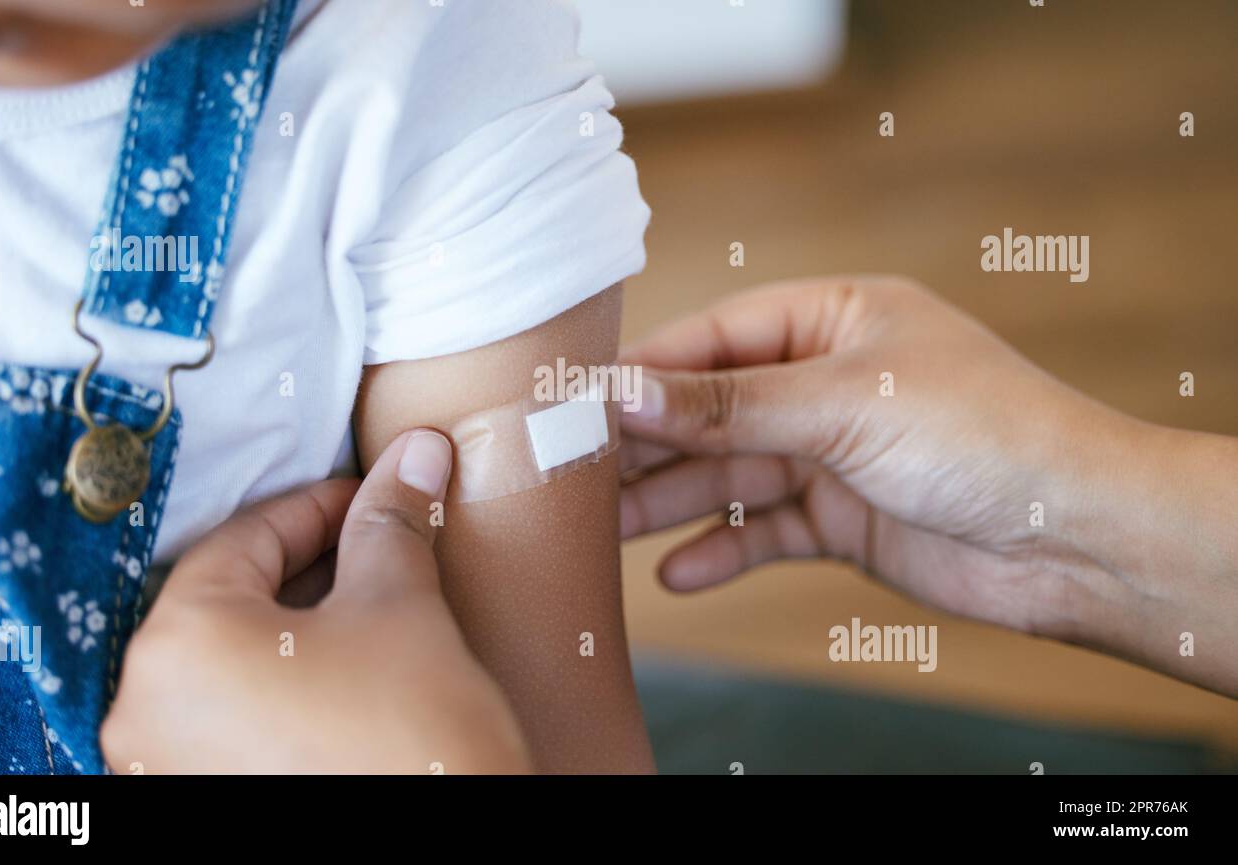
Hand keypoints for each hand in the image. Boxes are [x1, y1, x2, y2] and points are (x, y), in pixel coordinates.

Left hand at [101, 430, 530, 773]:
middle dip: (307, 567)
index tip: (371, 495)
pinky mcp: (203, 799)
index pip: (242, 540)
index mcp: (178, 646)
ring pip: (228, 663)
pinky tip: (342, 675)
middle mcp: (146, 713)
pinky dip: (279, 685)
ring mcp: (167, 769)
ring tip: (367, 608)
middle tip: (375, 546)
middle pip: (227, 601)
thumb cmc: (412, 733)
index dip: (318, 506)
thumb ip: (391, 522)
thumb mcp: (401, 608)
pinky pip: (229, 718)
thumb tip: (414, 453)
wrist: (452, 852)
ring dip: (294, 627)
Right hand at [619, 276, 1237, 693]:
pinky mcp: (843, 518)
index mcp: (834, 320)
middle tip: (578, 474)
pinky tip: (679, 573)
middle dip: (650, 444)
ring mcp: (833, 453)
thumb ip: (727, 405)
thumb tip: (624, 390)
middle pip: (713, 411)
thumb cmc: (984, 435)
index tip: (579, 405)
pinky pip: (764, 530)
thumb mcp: (842, 405)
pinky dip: (725, 550)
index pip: (715, 340)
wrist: (1074, 538)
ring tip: (609, 531)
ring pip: (731, 474)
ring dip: (673, 502)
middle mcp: (828, 382)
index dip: (646, 374)